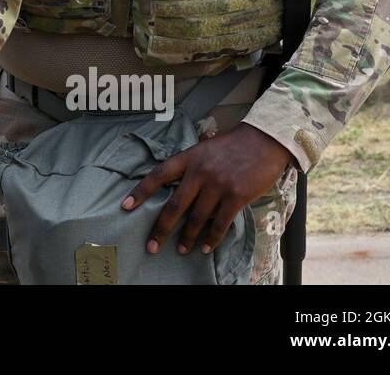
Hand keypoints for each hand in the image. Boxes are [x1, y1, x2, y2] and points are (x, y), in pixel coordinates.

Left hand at [121, 123, 292, 255]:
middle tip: (151, 246)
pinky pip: (220, 223)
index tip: (125, 207)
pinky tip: (205, 247)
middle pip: (175, 205)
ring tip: (181, 250)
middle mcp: (199, 172)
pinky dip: (211, 238)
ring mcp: (218, 185)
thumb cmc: (232, 144)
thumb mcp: (204, 148)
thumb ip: (190, 165)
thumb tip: (176, 185)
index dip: (140, 192)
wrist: (264, 140)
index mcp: (188, 158)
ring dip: (187, 237)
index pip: (158, 175)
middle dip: (161, 228)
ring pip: (196, 218)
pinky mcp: (236, 196)